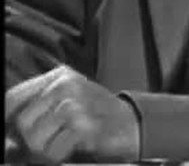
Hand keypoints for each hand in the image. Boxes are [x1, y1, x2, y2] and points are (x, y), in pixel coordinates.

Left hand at [5, 65, 139, 162]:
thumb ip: (39, 106)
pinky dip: (58, 156)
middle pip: (22, 121)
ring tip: (62, 144)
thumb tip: (7, 127)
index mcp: (59, 77)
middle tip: (49, 141)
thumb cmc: (96, 114)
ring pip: (34, 137)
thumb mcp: (68, 99)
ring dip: (45, 150)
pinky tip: (73, 147)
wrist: (132, 123)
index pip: (13, 98)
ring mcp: (76, 105)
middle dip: (30, 139)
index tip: (13, 133)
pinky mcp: (84, 126)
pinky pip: (52, 150)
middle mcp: (66, 86)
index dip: (8, 120)